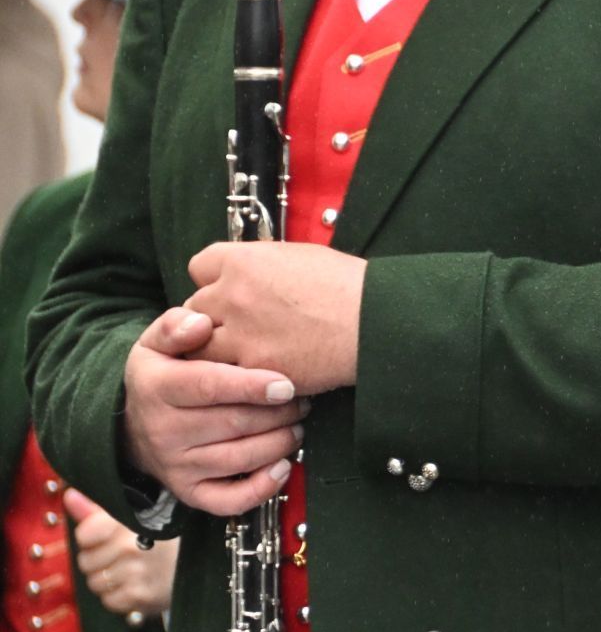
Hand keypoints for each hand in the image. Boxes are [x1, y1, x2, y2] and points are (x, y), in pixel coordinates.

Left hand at [64, 488, 179, 617]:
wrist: (199, 567)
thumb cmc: (163, 540)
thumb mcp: (135, 517)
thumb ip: (97, 510)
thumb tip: (69, 496)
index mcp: (131, 522)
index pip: (85, 533)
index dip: (90, 537)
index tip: (104, 536)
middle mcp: (131, 547)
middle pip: (86, 561)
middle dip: (98, 560)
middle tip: (123, 555)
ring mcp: (136, 573)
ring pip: (95, 582)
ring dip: (108, 579)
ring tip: (130, 571)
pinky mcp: (139, 597)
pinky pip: (109, 600)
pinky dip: (118, 596)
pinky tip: (135, 585)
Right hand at [122, 307, 306, 515]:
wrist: (131, 425)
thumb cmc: (161, 375)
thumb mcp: (157, 343)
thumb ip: (176, 325)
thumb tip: (201, 323)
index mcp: (157, 388)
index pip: (208, 386)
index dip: (251, 386)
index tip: (286, 385)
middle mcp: (163, 431)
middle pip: (233, 423)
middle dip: (277, 413)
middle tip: (303, 400)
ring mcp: (175, 466)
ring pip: (238, 458)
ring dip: (279, 442)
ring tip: (298, 424)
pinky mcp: (188, 492)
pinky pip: (228, 501)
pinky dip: (261, 488)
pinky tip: (283, 466)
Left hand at [185, 241, 364, 393]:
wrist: (374, 321)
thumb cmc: (349, 286)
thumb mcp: (303, 256)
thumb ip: (265, 263)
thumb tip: (252, 272)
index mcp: (244, 260)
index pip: (199, 267)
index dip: (214, 280)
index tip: (227, 290)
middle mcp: (232, 294)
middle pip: (193, 309)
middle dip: (212, 317)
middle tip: (236, 326)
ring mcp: (239, 335)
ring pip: (200, 347)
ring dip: (217, 350)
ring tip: (242, 353)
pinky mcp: (253, 368)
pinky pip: (226, 375)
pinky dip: (238, 375)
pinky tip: (257, 370)